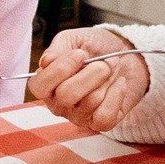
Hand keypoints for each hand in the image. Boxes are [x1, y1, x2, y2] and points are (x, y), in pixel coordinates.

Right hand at [28, 26, 150, 131]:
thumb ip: (58, 47)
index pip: (39, 87)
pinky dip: (117, 94)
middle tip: (103, 62)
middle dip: (91, 73)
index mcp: (47, 84)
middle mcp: (59, 104)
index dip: (59, 69)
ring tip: (112, 69)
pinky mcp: (100, 124)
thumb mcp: (75, 39)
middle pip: (66, 95)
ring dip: (107, 79)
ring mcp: (79, 116)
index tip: (79, 54)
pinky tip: (120, 83)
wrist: (125, 53)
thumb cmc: (95, 47)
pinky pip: (105, 116)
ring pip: (90, 102)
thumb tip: (45, 61)